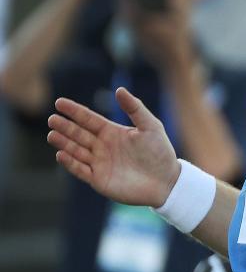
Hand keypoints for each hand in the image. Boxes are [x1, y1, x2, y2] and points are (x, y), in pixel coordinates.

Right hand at [47, 88, 180, 207]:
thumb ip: (135, 108)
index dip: (74, 111)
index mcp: (112, 132)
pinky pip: (80, 170)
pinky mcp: (99, 179)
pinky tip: (61, 154)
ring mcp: (99, 163)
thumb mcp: (151, 127)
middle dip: (65, 127)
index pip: (88, 119)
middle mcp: (103, 147)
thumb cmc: (160, 153)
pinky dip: (70, 163)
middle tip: (52, 119)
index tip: (59, 103)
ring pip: (76, 151)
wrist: (167, 181)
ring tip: (52, 134)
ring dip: (64, 143)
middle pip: (78, 134)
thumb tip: (119, 90)